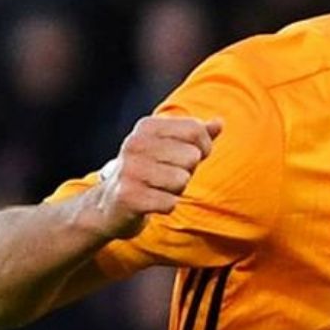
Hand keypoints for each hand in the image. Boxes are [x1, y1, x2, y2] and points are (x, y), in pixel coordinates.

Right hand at [85, 116, 221, 238]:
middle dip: (186, 172)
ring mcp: (130, 169)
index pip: (196, 130)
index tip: (188, 157)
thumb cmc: (150, 172)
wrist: (109, 204)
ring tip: (156, 188)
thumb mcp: (170, 148)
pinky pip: (170, 202)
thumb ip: (196, 135)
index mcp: (147, 126)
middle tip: (165, 177)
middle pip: (191, 157)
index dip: (203, 148)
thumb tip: (219, 122)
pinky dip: (165, 206)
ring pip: (182, 181)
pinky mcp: (128, 196)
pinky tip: (150, 202)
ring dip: (175, 190)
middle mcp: (135, 143)